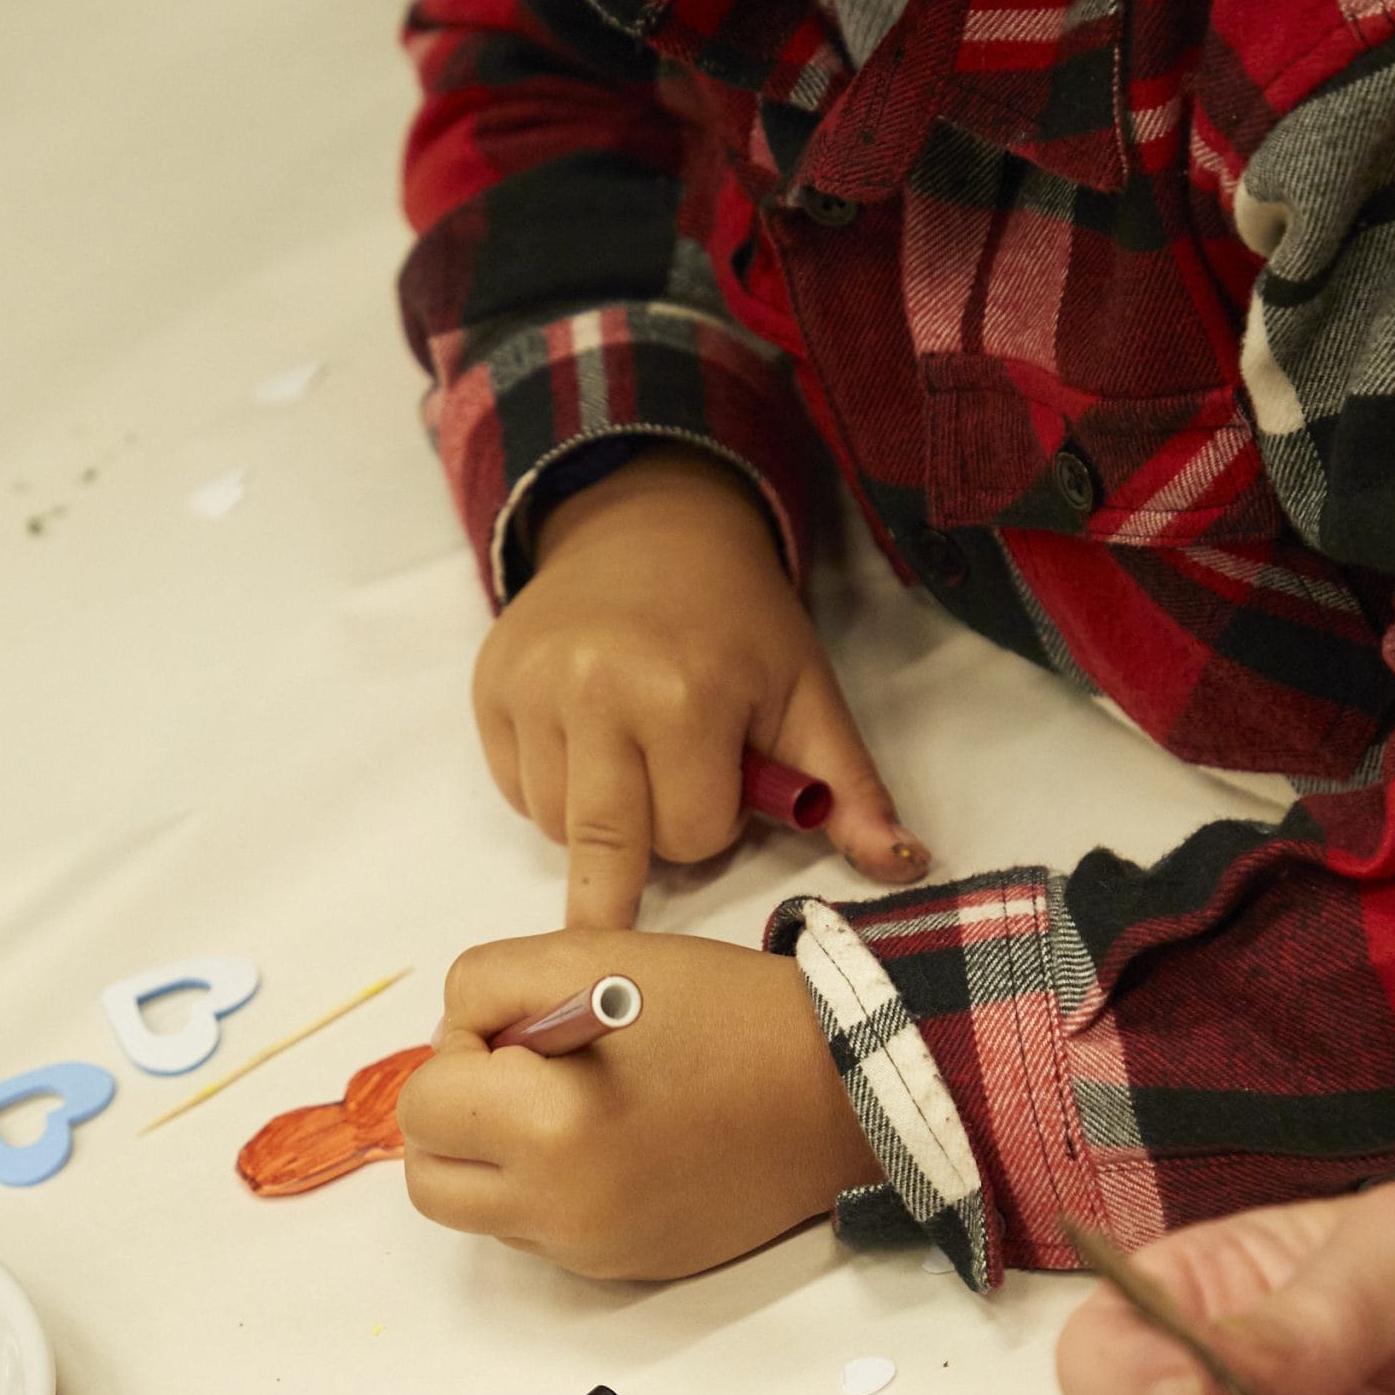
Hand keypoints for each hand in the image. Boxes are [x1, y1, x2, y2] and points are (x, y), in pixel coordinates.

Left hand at [398, 930, 879, 1277]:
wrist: (836, 1093)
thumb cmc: (723, 1015)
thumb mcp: (589, 955)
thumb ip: (484, 989)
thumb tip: (452, 1045)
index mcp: (547, 1129)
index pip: (423, 1103)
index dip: (462, 1052)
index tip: (523, 1033)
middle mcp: (561, 1210)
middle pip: (430, 1179)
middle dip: (455, 1121)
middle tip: (521, 1075)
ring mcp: (592, 1250)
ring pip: (482, 1213)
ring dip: (498, 1159)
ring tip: (572, 1108)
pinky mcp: (624, 1268)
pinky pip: (544, 1235)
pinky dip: (553, 1189)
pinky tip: (614, 1143)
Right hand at [472, 449, 929, 927]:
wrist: (650, 528)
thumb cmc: (738, 622)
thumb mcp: (806, 695)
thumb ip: (848, 792)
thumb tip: (906, 867)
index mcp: (686, 694)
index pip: (691, 839)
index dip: (715, 819)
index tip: (724, 768)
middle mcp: (595, 692)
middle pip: (611, 852)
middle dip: (650, 844)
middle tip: (665, 799)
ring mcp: (530, 689)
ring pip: (560, 832)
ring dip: (602, 819)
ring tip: (632, 754)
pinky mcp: (487, 689)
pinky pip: (517, 794)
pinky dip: (554, 789)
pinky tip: (586, 740)